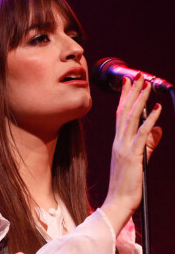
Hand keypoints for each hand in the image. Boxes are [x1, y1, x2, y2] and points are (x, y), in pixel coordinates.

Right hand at [101, 73, 161, 234]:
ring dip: (139, 100)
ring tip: (145, 85)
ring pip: (130, 118)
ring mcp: (124, 147)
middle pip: (124, 112)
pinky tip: (155, 109)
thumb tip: (158, 128)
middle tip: (136, 76)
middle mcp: (119, 140)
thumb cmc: (126, 182)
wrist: (118, 201)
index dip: (124, 97)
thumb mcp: (138, 159)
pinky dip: (148, 120)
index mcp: (118, 141)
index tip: (127, 83)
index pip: (120, 114)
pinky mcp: (133, 155)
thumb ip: (149, 143)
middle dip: (131, 92)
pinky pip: (141, 135)